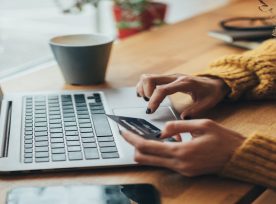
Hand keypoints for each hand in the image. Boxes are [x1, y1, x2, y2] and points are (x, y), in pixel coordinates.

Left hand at [121, 119, 244, 176]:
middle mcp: (179, 164)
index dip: (133, 139)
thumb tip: (162, 130)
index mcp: (182, 151)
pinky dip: (161, 153)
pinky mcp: (186, 171)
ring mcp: (182, 170)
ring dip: (147, 150)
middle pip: (145, 158)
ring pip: (153, 162)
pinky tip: (168, 141)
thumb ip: (178, 126)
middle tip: (130, 134)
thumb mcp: (201, 125)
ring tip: (149, 136)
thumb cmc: (223, 139)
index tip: (124, 132)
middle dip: (134, 146)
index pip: (147, 146)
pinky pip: (166, 162)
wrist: (238, 156)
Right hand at [136, 74, 229, 118]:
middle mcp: (175, 77)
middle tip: (149, 105)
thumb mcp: (207, 103)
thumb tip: (183, 118)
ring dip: (143, 88)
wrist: (214, 82)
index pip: (163, 89)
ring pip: (148, 77)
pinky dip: (144, 86)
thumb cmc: (211, 92)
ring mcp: (170, 76)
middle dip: (145, 92)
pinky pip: (150, 78)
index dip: (154, 99)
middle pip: (151, 78)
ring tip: (146, 100)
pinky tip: (146, 96)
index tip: (150, 110)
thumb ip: (195, 110)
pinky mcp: (167, 78)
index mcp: (184, 83)